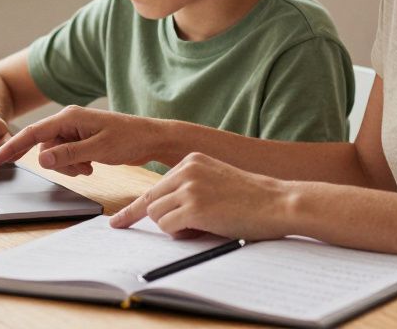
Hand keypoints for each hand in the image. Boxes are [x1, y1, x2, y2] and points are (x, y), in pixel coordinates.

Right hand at [0, 106, 165, 176]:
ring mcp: (75, 131)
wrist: (151, 139)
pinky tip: (91, 165)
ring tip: (89, 166)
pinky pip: (66, 156)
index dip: (13, 146)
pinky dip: (75, 165)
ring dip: (68, 166)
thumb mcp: (98, 149)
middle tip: (81, 168)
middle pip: (44, 147)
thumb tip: (42, 160)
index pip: (34, 133)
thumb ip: (69, 154)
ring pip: (55, 155)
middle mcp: (69, 121)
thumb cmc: (129, 139)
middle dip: (58, 163)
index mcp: (69, 117)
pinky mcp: (81, 140)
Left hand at [109, 152, 299, 240]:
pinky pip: (168, 227)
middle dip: (160, 221)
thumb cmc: (252, 199)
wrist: (278, 202)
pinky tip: (203, 229)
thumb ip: (188, 191)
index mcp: (190, 160)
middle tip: (180, 230)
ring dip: (174, 228)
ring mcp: (189, 188)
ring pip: (156, 216)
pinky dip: (181, 234)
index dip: (134, 209)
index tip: (117, 222)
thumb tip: (161, 216)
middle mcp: (186, 170)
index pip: (154, 187)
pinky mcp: (194, 207)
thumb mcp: (215, 182)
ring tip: (203, 225)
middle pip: (151, 202)